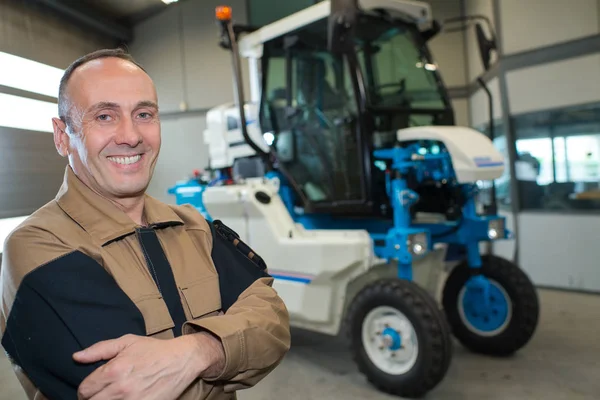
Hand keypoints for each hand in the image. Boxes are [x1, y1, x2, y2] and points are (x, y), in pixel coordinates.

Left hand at [73, 333, 224, 399]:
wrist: (182, 359)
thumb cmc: (154, 349)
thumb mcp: (127, 341)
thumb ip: (99, 349)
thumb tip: (76, 357)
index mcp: (114, 370)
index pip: (84, 389)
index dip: (85, 389)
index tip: (92, 388)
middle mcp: (121, 388)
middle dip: (93, 398)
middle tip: (101, 394)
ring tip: (112, 397)